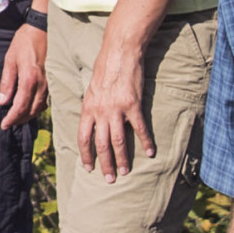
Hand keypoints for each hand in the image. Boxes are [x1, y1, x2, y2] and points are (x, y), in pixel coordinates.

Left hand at [0, 21, 48, 128]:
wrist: (43, 29)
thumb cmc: (24, 42)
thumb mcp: (10, 60)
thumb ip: (7, 82)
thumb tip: (2, 101)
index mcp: (29, 80)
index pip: (20, 107)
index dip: (11, 118)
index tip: (4, 125)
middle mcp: (41, 84)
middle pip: (31, 111)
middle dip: (19, 120)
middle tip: (9, 123)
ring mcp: (49, 83)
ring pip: (39, 107)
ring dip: (28, 115)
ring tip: (18, 118)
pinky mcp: (52, 80)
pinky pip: (45, 100)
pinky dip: (36, 107)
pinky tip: (29, 106)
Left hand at [77, 31, 148, 178]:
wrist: (120, 52)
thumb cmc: (105, 69)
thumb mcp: (91, 89)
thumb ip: (92, 108)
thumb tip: (92, 122)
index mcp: (87, 108)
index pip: (83, 138)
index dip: (85, 155)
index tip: (89, 168)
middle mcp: (100, 112)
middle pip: (100, 144)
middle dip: (105, 164)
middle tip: (109, 179)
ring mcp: (116, 109)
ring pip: (118, 141)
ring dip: (122, 159)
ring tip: (125, 172)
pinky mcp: (133, 105)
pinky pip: (140, 128)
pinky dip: (146, 142)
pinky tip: (150, 152)